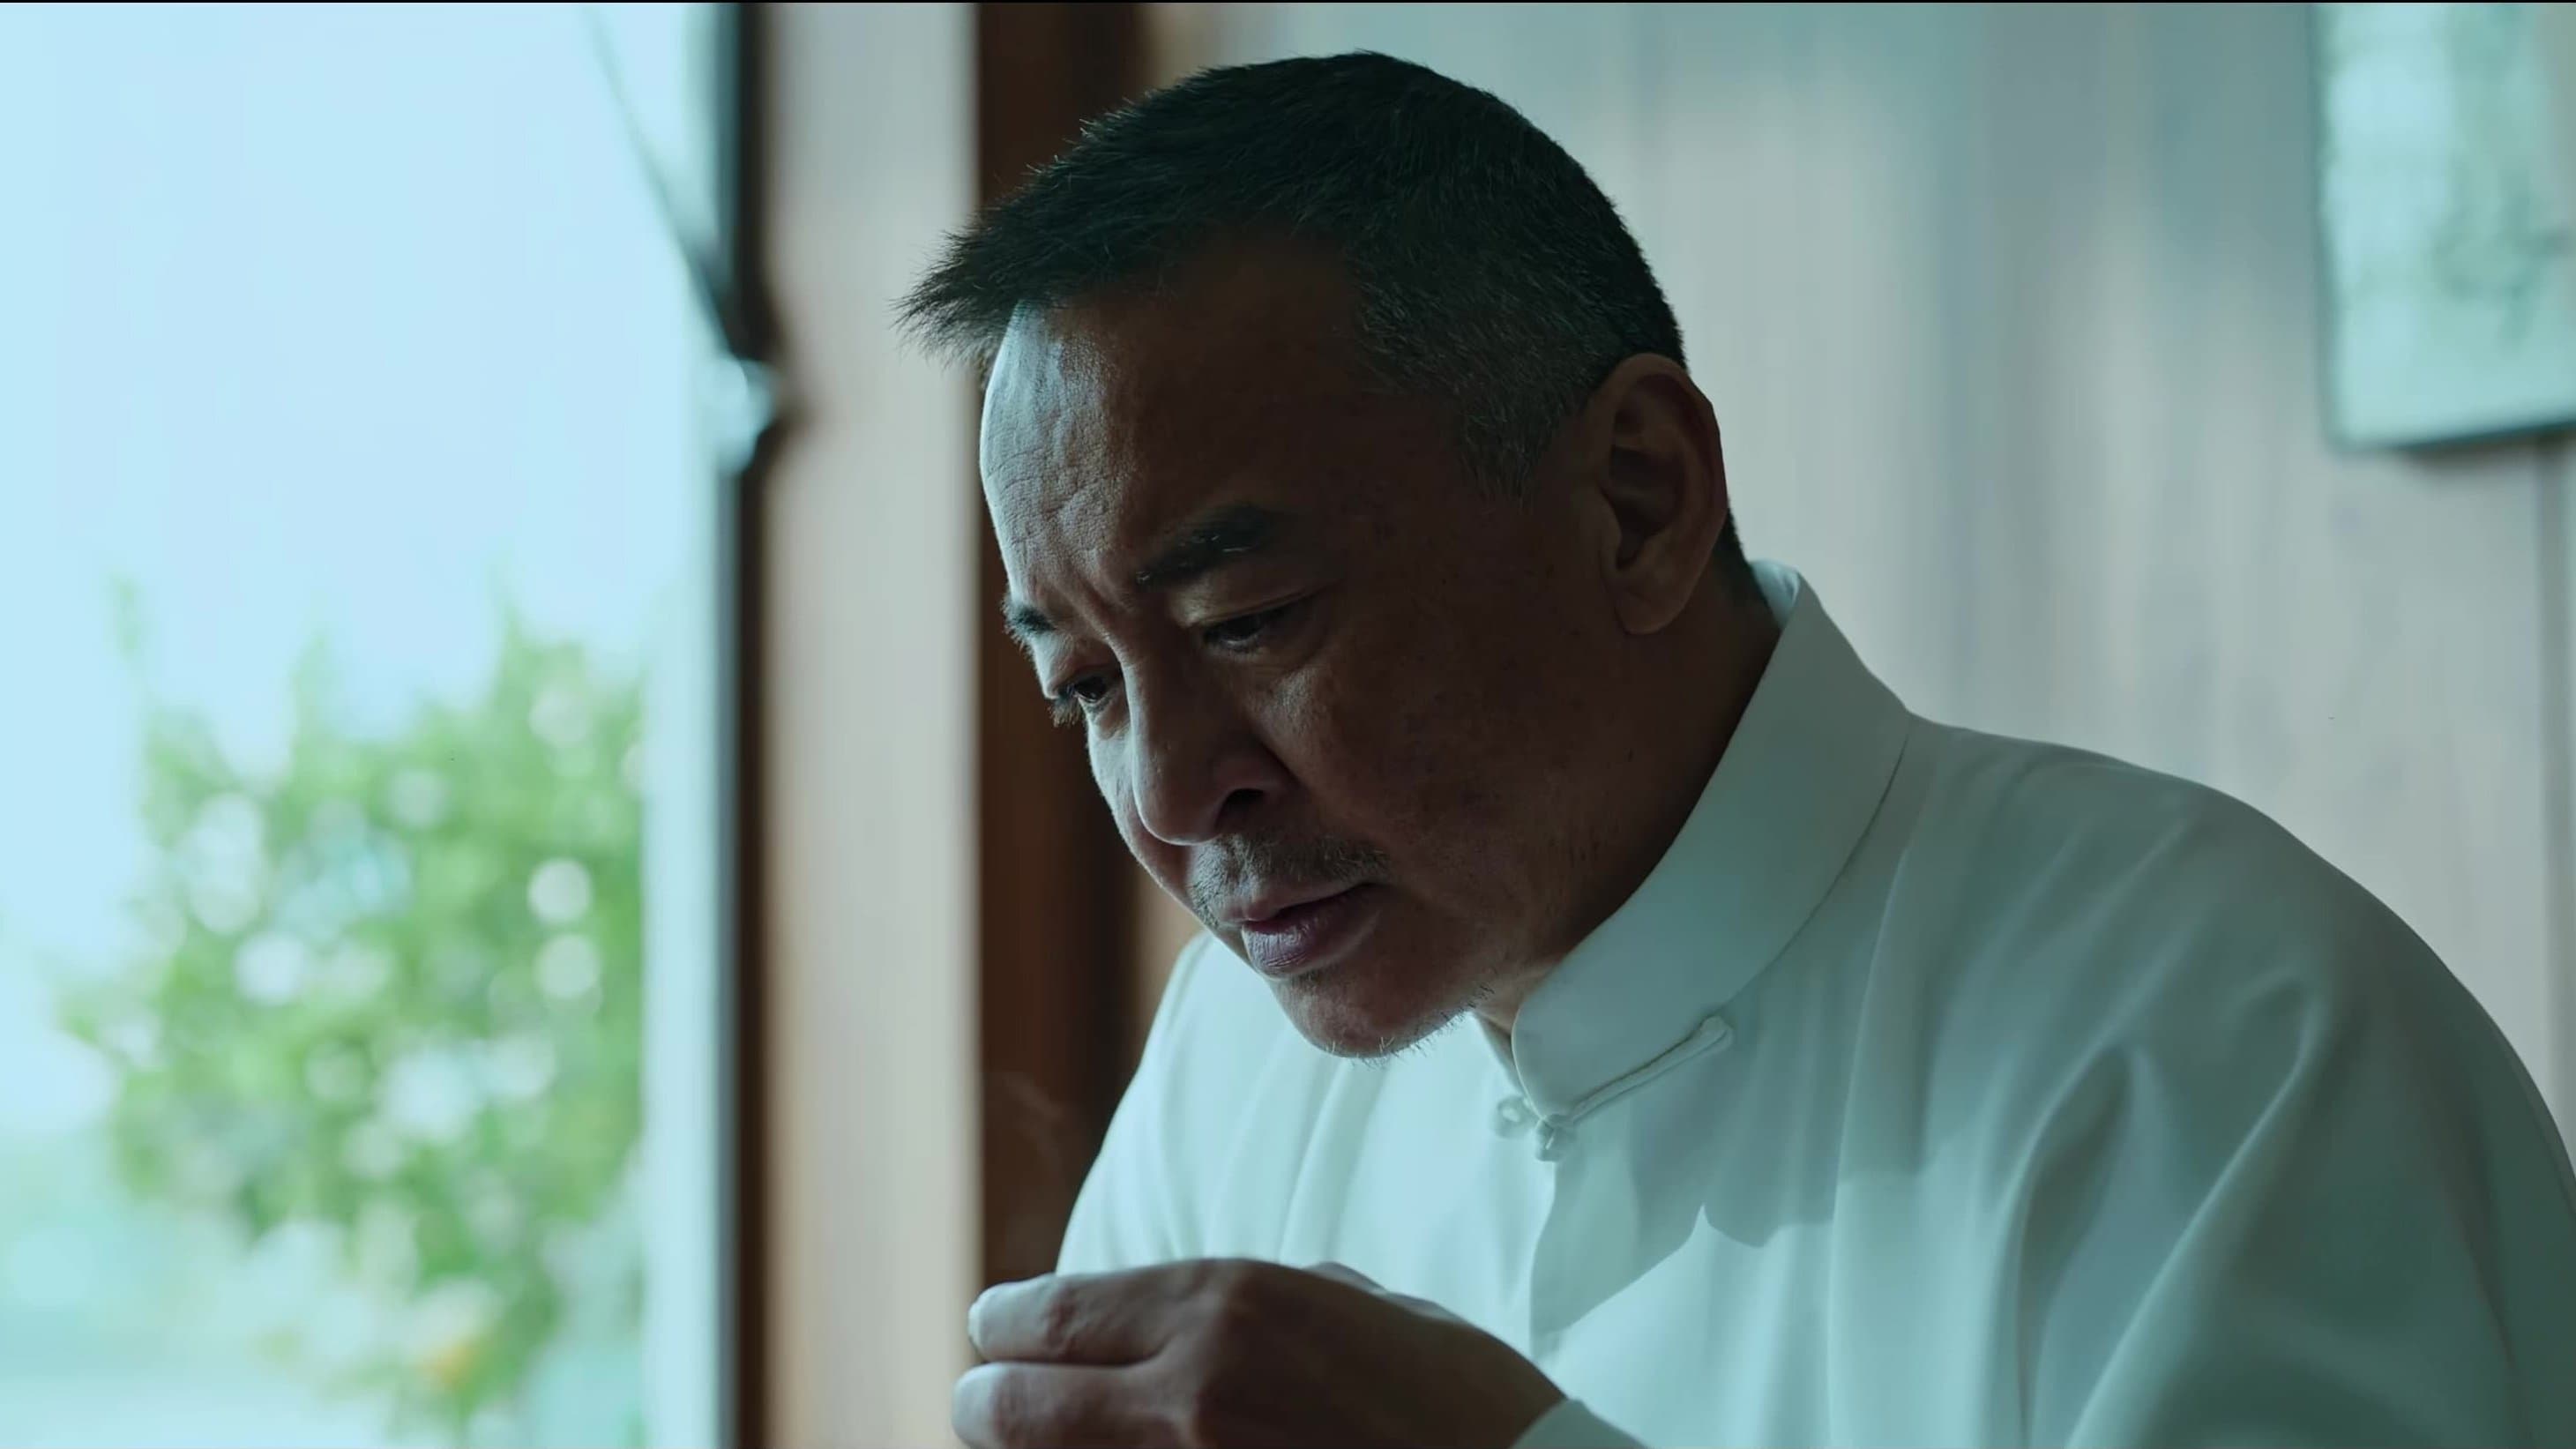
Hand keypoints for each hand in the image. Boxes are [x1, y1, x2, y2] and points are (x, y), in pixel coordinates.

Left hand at [952, 1257, 1566, 1447]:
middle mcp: (1189, 1388)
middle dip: (988, 1401)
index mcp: (1231, 1306)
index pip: (1055, 1315)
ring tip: (1018, 1441)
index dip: (1008, 1327)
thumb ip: (1270, 1306)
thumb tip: (1194, 1319)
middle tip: (980, 1401)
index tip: (993, 1332)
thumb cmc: (1467, 1410)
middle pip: (1016, 1403)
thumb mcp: (1369, 1312)